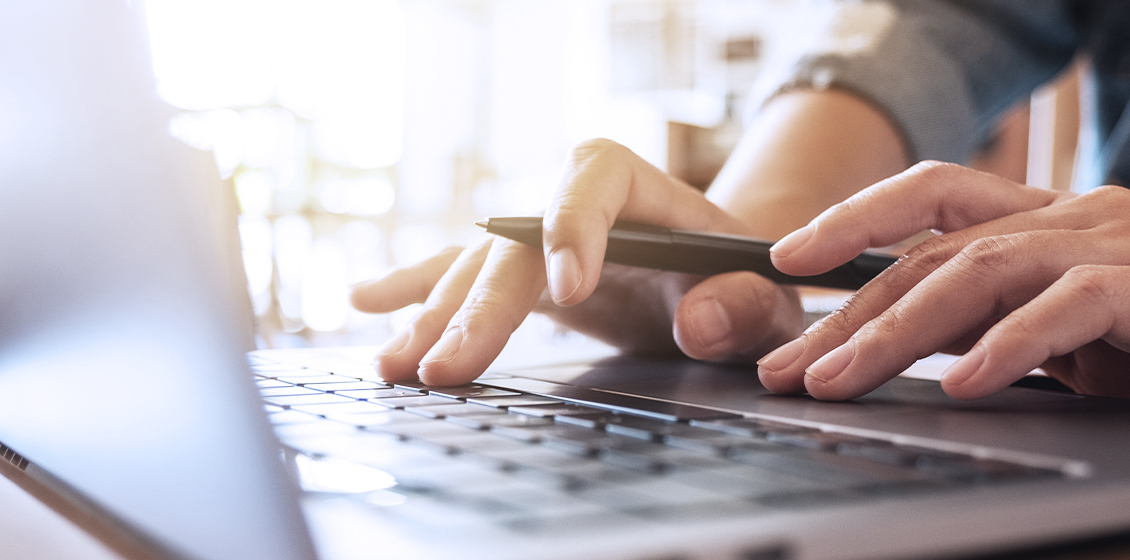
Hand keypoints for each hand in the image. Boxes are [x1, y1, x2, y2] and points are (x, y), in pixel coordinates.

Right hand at [350, 139, 803, 385]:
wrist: (723, 280)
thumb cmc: (744, 280)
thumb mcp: (765, 297)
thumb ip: (744, 306)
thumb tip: (699, 322)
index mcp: (639, 186)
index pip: (594, 178)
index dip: (575, 225)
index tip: (571, 291)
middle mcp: (572, 203)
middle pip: (514, 239)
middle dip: (478, 307)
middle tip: (448, 368)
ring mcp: (535, 238)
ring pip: (475, 268)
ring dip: (432, 318)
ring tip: (394, 366)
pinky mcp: (517, 273)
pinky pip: (458, 275)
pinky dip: (414, 292)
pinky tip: (364, 303)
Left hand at [756, 161, 1129, 427]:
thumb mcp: (1080, 342)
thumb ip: (1006, 330)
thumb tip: (915, 357)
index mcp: (1054, 222)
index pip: (934, 202)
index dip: (855, 224)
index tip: (784, 264)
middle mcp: (1082, 218)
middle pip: (940, 249)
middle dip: (853, 310)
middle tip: (791, 364)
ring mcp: (1128, 245)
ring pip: (988, 270)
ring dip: (904, 331)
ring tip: (845, 378)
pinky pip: (1074, 307)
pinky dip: (1011, 344)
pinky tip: (963, 382)